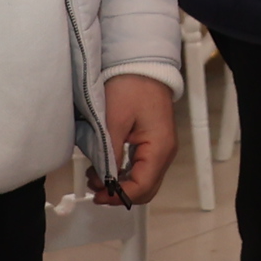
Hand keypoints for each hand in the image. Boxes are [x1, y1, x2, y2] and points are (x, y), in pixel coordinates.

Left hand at [94, 74, 179, 205]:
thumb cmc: (130, 86)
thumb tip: (103, 180)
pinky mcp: (154, 143)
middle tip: (95, 188)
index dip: (119, 196)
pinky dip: (126, 173)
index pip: (142, 187)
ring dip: (122, 184)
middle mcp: (165, 153)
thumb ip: (109, 154)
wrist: (142, 64)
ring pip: (144, 181)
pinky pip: (142, 168)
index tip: (97, 195)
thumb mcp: (114, 121)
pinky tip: (108, 167)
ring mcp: (161, 148)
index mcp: (159, 149)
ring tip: (97, 176)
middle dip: (120, 193)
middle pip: (146, 189)